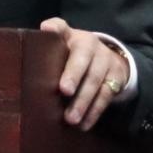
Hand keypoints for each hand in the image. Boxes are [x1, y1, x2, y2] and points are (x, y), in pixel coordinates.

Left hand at [44, 16, 128, 130]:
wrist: (107, 58)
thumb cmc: (72, 56)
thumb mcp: (61, 48)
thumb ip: (46, 47)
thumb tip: (36, 43)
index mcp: (72, 36)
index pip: (62, 27)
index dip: (56, 30)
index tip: (48, 32)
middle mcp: (91, 44)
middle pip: (83, 59)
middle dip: (74, 75)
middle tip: (64, 91)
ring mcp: (106, 60)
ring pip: (95, 81)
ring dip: (83, 101)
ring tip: (71, 119)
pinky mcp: (117, 78)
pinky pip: (106, 96)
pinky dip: (94, 112)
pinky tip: (83, 125)